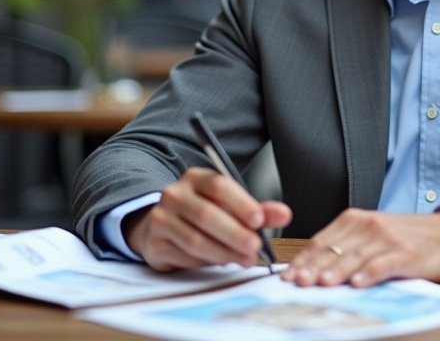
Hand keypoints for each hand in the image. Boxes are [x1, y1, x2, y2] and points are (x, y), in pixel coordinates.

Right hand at [125, 167, 291, 271]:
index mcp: (196, 178)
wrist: (160, 227)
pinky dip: (206, 262)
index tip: (258, 219)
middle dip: (235, 234)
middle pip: (207, 214)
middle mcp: (175, 194)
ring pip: (195, 240)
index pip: (219, 186)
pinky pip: (184, 256)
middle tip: (255, 246)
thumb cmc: (201, 214)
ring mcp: (161, 219)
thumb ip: (256, 211)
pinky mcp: (154, 243)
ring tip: (243, 259)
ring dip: (224, 252)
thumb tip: (284, 214)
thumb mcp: (229, 207)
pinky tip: (220, 262)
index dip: (240, 203)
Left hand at [280, 208, 439, 287]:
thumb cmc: (406, 238)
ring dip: (337, 271)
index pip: (321, 241)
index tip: (288, 276)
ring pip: (355, 256)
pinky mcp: (406, 253)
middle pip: (335, 249)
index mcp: (356, 220)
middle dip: (313, 268)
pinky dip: (371, 273)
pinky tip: (359, 283)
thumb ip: (345, 248)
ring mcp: (388, 239)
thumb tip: (312, 271)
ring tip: (323, 283)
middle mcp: (369, 226)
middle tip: (299, 282)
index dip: (303, 259)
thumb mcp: (371, 236)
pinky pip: (384, 264)